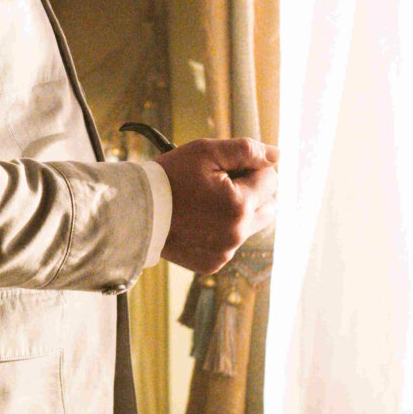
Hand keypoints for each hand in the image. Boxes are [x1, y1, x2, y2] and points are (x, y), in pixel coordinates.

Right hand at [155, 138, 278, 274]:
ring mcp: (226, 251)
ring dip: (238, 212)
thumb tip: (277, 155)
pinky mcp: (213, 262)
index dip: (252, 168)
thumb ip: (246, 150)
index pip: (271, 180)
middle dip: (252, 191)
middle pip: (268, 206)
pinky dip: (222, 230)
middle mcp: (237, 233)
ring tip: (208, 202)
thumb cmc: (170, 177)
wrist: (135, 212)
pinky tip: (199, 220)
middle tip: (222, 183)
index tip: (228, 168)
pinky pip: (230, 243)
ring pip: (250, 226)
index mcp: (240, 205)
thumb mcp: (205, 152)